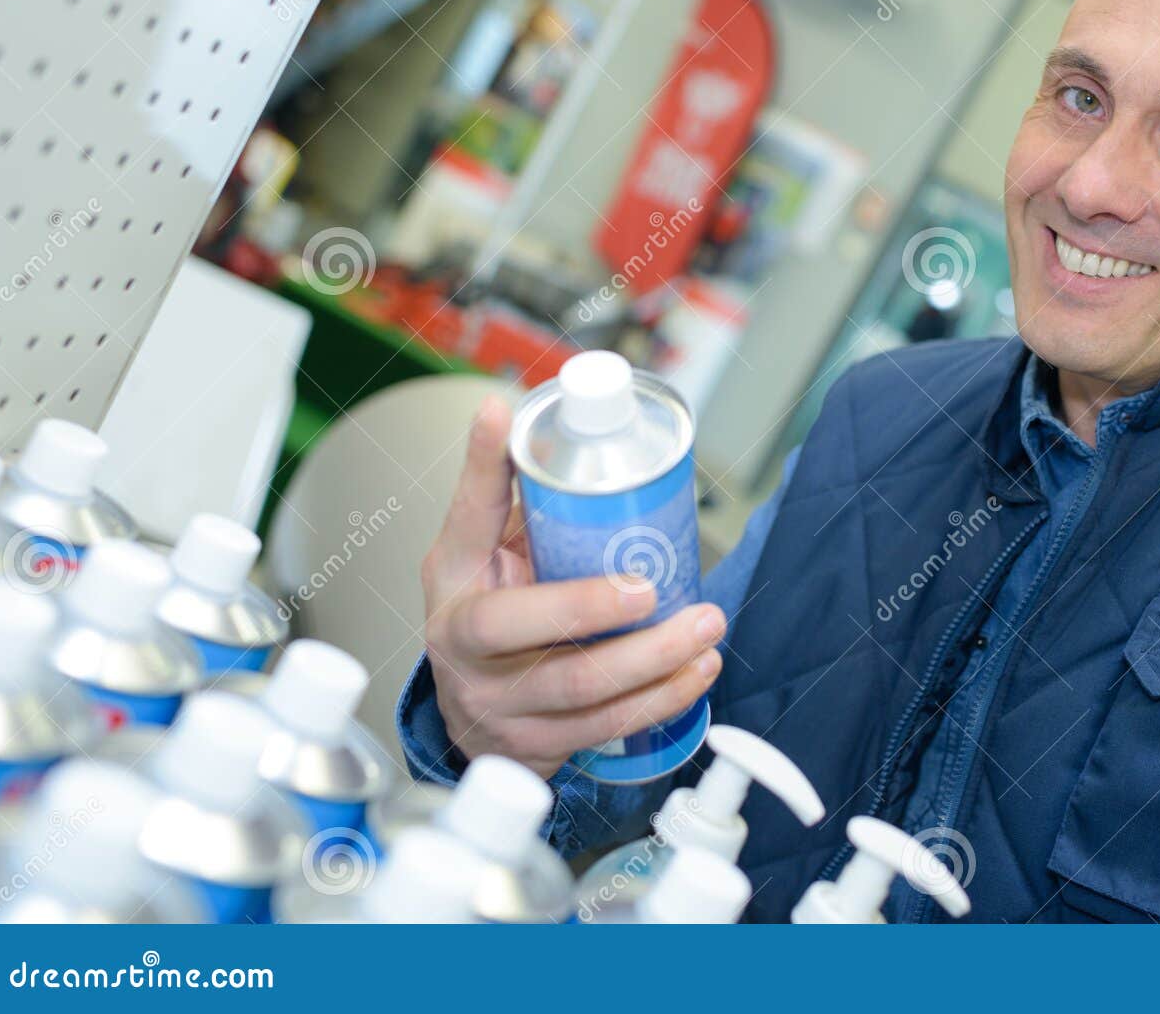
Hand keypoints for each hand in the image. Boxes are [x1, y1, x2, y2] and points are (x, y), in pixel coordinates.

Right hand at [420, 395, 724, 779]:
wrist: (475, 713)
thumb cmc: (492, 615)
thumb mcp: (485, 554)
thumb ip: (514, 497)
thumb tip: (545, 415)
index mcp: (453, 579)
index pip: (464, 515)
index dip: (481, 466)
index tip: (501, 416)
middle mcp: (463, 643)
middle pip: (519, 626)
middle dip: (593, 608)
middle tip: (651, 588)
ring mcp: (499, 701)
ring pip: (581, 686)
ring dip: (654, 658)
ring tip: (705, 625)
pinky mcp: (539, 745)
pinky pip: (609, 725)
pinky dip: (663, 697)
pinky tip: (698, 669)